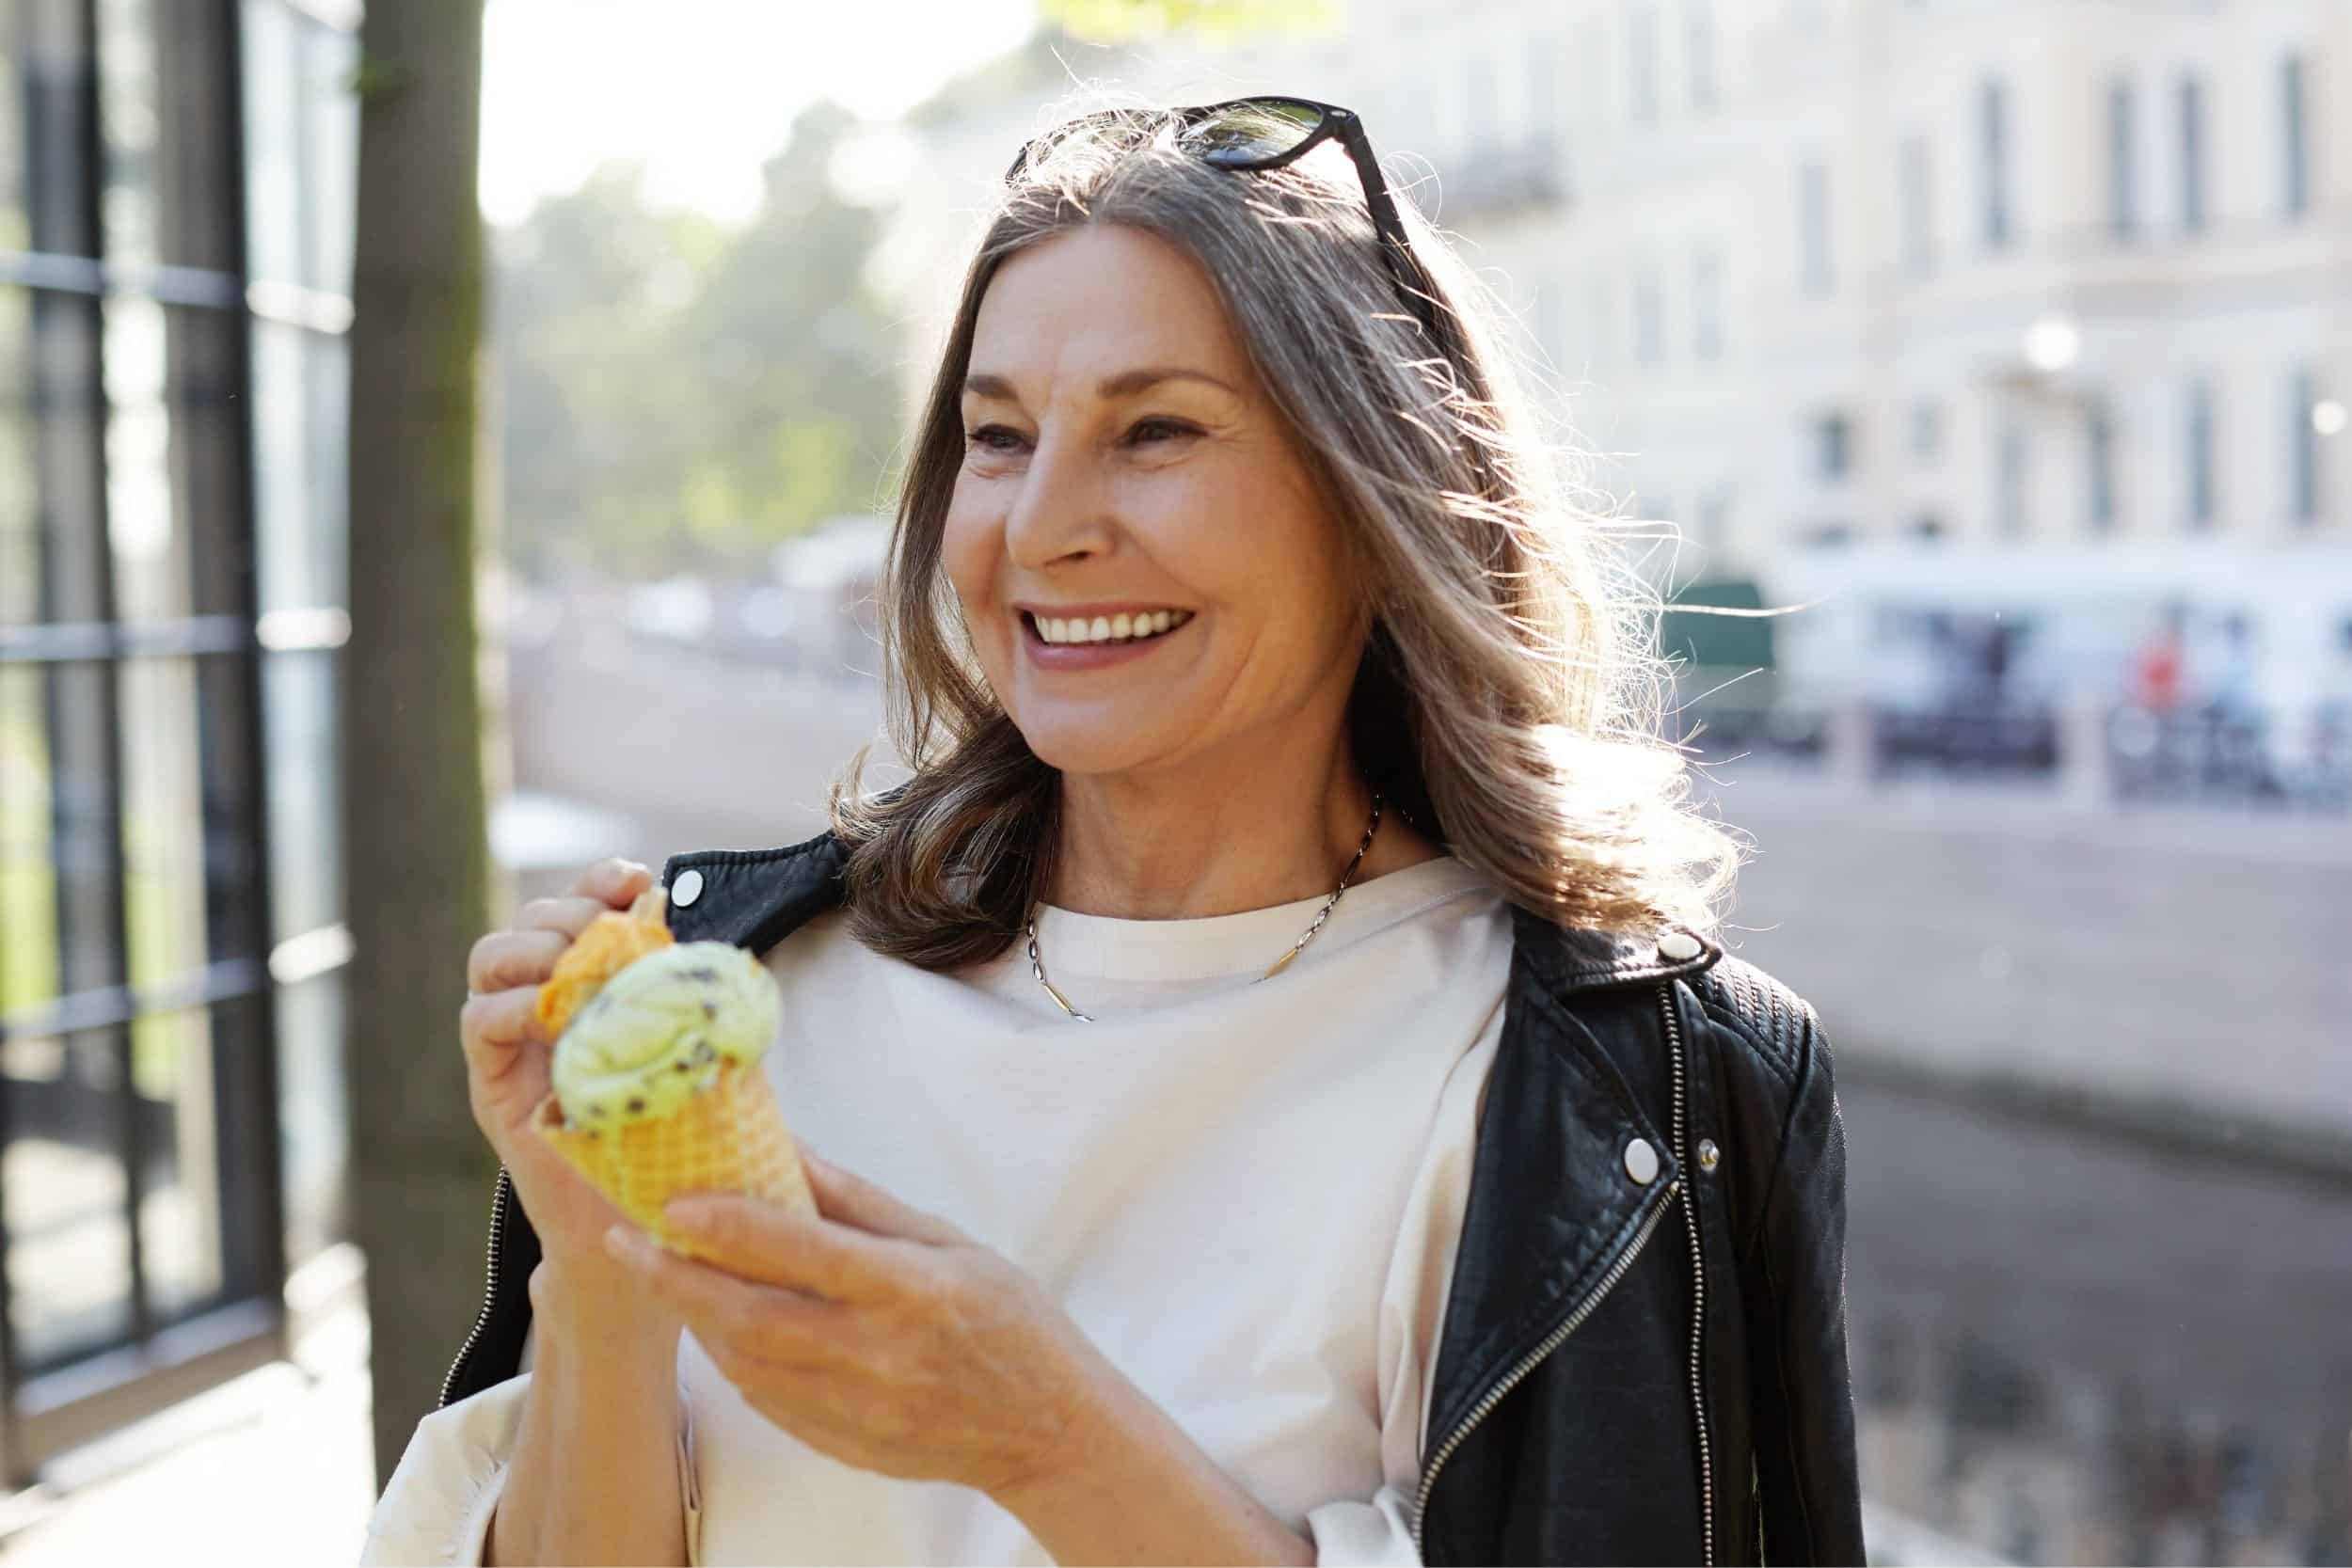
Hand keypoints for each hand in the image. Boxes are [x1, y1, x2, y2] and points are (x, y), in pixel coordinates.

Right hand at [458, 857, 663, 1285]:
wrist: (638, 1231)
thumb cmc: (675, 1140)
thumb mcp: (695, 1053)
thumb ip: (690, 998)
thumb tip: (709, 945)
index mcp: (594, 982)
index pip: (582, 903)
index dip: (602, 880)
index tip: (639, 882)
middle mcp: (545, 1000)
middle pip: (533, 918)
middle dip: (570, 912)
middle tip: (608, 938)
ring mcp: (512, 1040)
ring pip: (492, 956)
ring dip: (535, 951)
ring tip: (577, 976)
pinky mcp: (492, 1084)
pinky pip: (478, 1021)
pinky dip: (510, 1007)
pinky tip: (551, 1018)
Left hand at [604, 1148, 1106, 1501]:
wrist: (1044, 1429)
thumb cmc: (1006, 1321)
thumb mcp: (948, 1242)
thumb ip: (861, 1202)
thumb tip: (790, 1149)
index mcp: (912, 1291)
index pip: (805, 1253)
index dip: (732, 1228)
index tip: (674, 1201)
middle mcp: (876, 1354)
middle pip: (749, 1316)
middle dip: (675, 1278)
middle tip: (624, 1243)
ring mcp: (854, 1409)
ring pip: (744, 1361)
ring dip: (694, 1316)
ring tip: (661, 1272)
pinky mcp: (839, 1444)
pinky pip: (764, 1397)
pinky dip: (732, 1356)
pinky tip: (717, 1323)